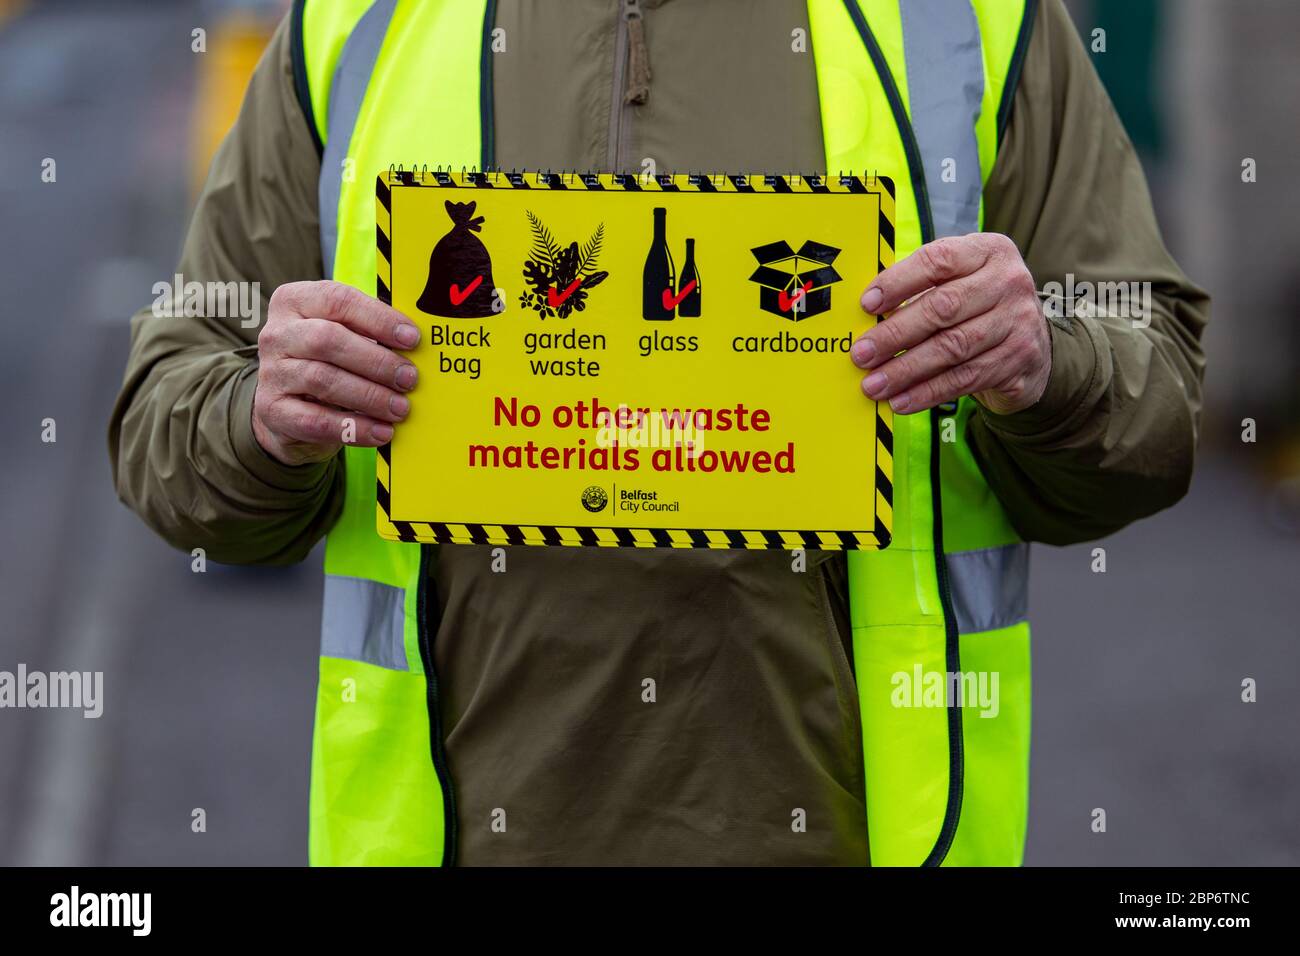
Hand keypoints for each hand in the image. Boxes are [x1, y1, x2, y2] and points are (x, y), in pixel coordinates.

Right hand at [252, 281, 419, 465]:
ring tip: (400, 407)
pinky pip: (317, 421)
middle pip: (328, 340)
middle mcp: (277, 334)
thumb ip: (370, 331)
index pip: (338, 301)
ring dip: (370, 396)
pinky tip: (381, 432)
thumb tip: (413, 341)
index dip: (379, 319)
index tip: (411, 339)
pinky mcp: (274, 410)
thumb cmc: (326, 361)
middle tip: (409, 378)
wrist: (289, 407)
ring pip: (324, 380)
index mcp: (295, 302)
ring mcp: (271, 372)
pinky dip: (354, 428)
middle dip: (376, 361)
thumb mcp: (343, 335)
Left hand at [851, 233, 1050, 415]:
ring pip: (952, 348)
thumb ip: (922, 287)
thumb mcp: (960, 281)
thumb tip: (868, 312)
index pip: (939, 260)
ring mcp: (1018, 321)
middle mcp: (1008, 282)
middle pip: (943, 308)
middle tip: (862, 354)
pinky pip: (965, 378)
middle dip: (895, 334)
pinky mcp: (1018, 359)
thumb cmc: (978, 307)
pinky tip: (901, 400)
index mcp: (988, 251)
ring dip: (906, 369)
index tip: (867, 304)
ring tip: (875, 384)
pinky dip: (928, 392)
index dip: (899, 282)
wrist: (1031, 344)